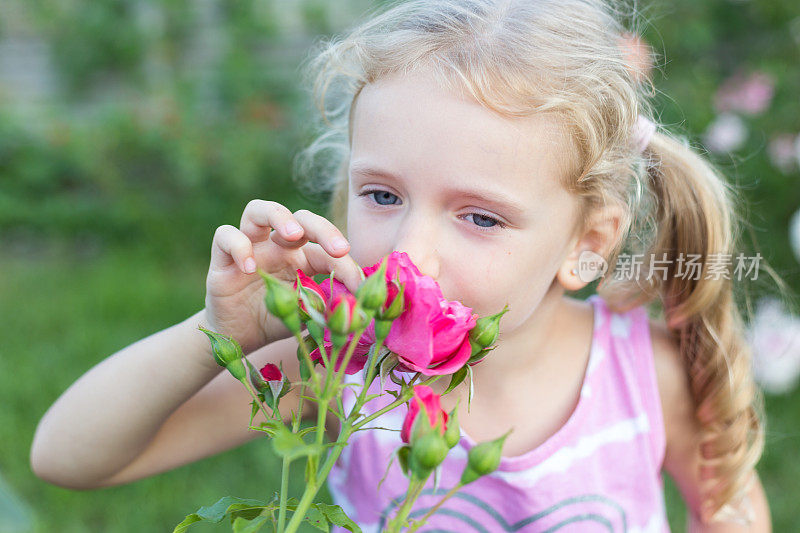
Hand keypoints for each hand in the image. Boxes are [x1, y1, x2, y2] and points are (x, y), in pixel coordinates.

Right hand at [203, 200, 362, 353]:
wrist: (238, 338)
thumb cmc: (274, 322)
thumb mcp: (305, 316)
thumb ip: (327, 308)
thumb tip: (359, 308)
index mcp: (303, 257)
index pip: (327, 249)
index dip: (346, 264)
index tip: (360, 285)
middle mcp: (277, 246)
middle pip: (300, 217)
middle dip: (322, 227)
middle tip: (338, 248)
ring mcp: (250, 248)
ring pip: (258, 210)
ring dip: (278, 215)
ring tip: (293, 233)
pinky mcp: (222, 259)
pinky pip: (224, 235)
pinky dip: (237, 245)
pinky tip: (249, 268)